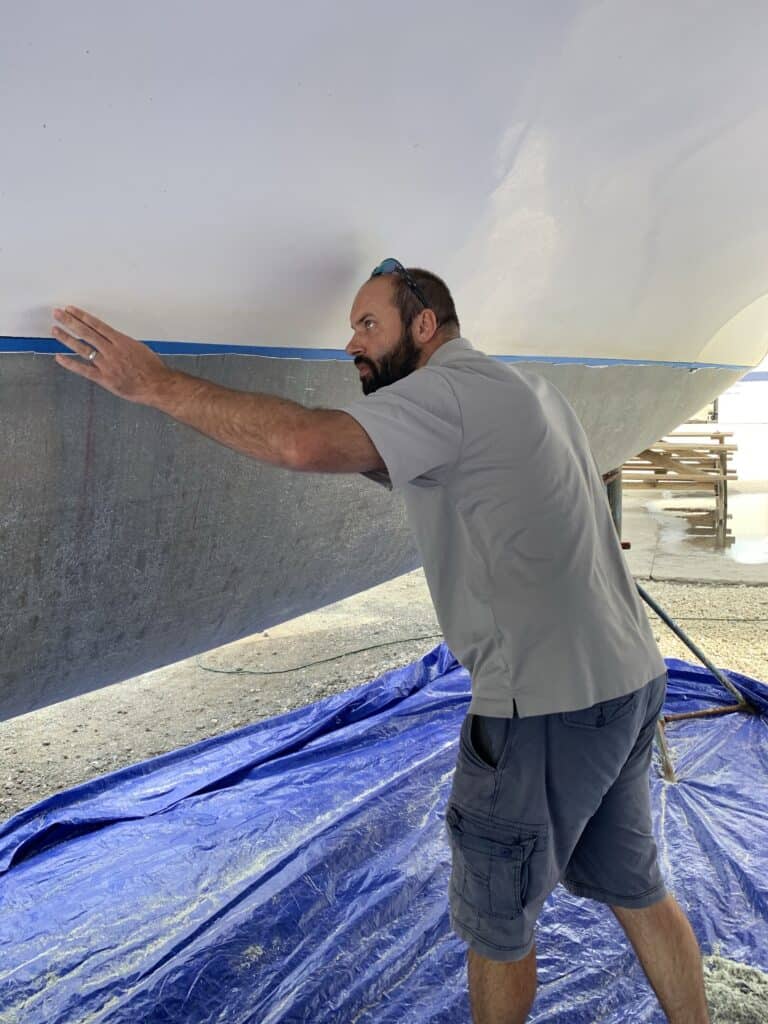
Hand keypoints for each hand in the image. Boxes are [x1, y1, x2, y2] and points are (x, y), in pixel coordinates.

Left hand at [52, 306, 173, 404]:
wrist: (158, 385)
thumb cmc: (152, 368)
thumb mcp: (139, 348)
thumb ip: (123, 343)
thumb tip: (112, 338)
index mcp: (121, 341)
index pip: (97, 325)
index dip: (82, 316)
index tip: (71, 310)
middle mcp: (111, 350)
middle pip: (86, 332)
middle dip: (70, 321)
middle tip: (58, 314)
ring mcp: (107, 364)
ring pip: (83, 348)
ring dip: (67, 338)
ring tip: (55, 330)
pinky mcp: (105, 378)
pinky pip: (84, 370)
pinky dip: (71, 364)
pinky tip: (59, 358)